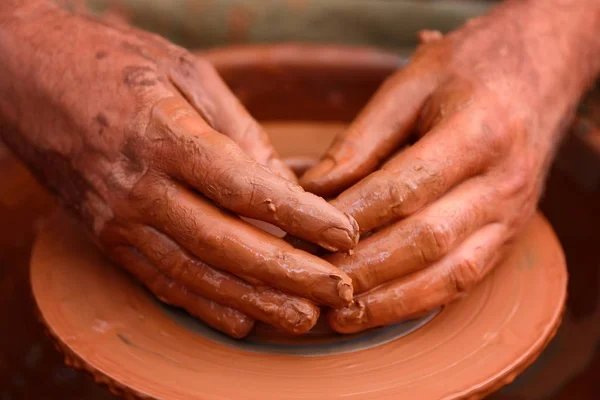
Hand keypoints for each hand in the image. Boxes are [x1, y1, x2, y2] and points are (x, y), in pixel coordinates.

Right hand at [0, 2, 358, 336]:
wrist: (27, 77)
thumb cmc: (115, 65)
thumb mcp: (188, 77)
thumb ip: (241, 135)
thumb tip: (287, 189)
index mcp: (164, 137)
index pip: (244, 190)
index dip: (300, 218)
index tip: (343, 234)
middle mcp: (139, 188)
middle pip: (225, 244)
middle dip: (288, 274)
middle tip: (337, 291)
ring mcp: (118, 220)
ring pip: (195, 274)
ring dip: (253, 302)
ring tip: (302, 318)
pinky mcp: (108, 239)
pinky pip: (160, 281)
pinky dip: (204, 306)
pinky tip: (243, 322)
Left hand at [300, 0, 599, 332]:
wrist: (538, 73)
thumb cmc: (468, 71)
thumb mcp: (411, 83)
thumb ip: (363, 138)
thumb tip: (313, 190)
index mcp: (479, 132)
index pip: (406, 186)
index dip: (354, 216)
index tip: (306, 234)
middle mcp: (503, 183)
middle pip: (428, 239)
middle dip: (366, 268)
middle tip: (314, 281)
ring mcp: (512, 216)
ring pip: (450, 274)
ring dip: (391, 301)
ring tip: (341, 316)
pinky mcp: (508, 237)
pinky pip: (465, 281)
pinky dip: (419, 302)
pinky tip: (379, 311)